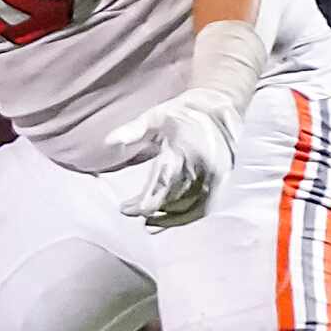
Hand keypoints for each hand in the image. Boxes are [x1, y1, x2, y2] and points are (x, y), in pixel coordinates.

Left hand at [103, 89, 242, 225]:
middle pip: (176, 199)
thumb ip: (133, 129)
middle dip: (152, 210)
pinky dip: (186, 217)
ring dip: (169, 219)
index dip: (145, 202)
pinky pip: (205, 207)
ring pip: (191, 207)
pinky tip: (168, 220)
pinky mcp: (221, 182)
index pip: (164, 184)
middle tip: (130, 212)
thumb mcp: (155, 115)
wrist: (216, 107)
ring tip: (147, 223)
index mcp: (187, 150)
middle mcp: (204, 166)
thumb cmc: (181, 112)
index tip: (126, 209)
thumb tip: (109, 142)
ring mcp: (215, 176)